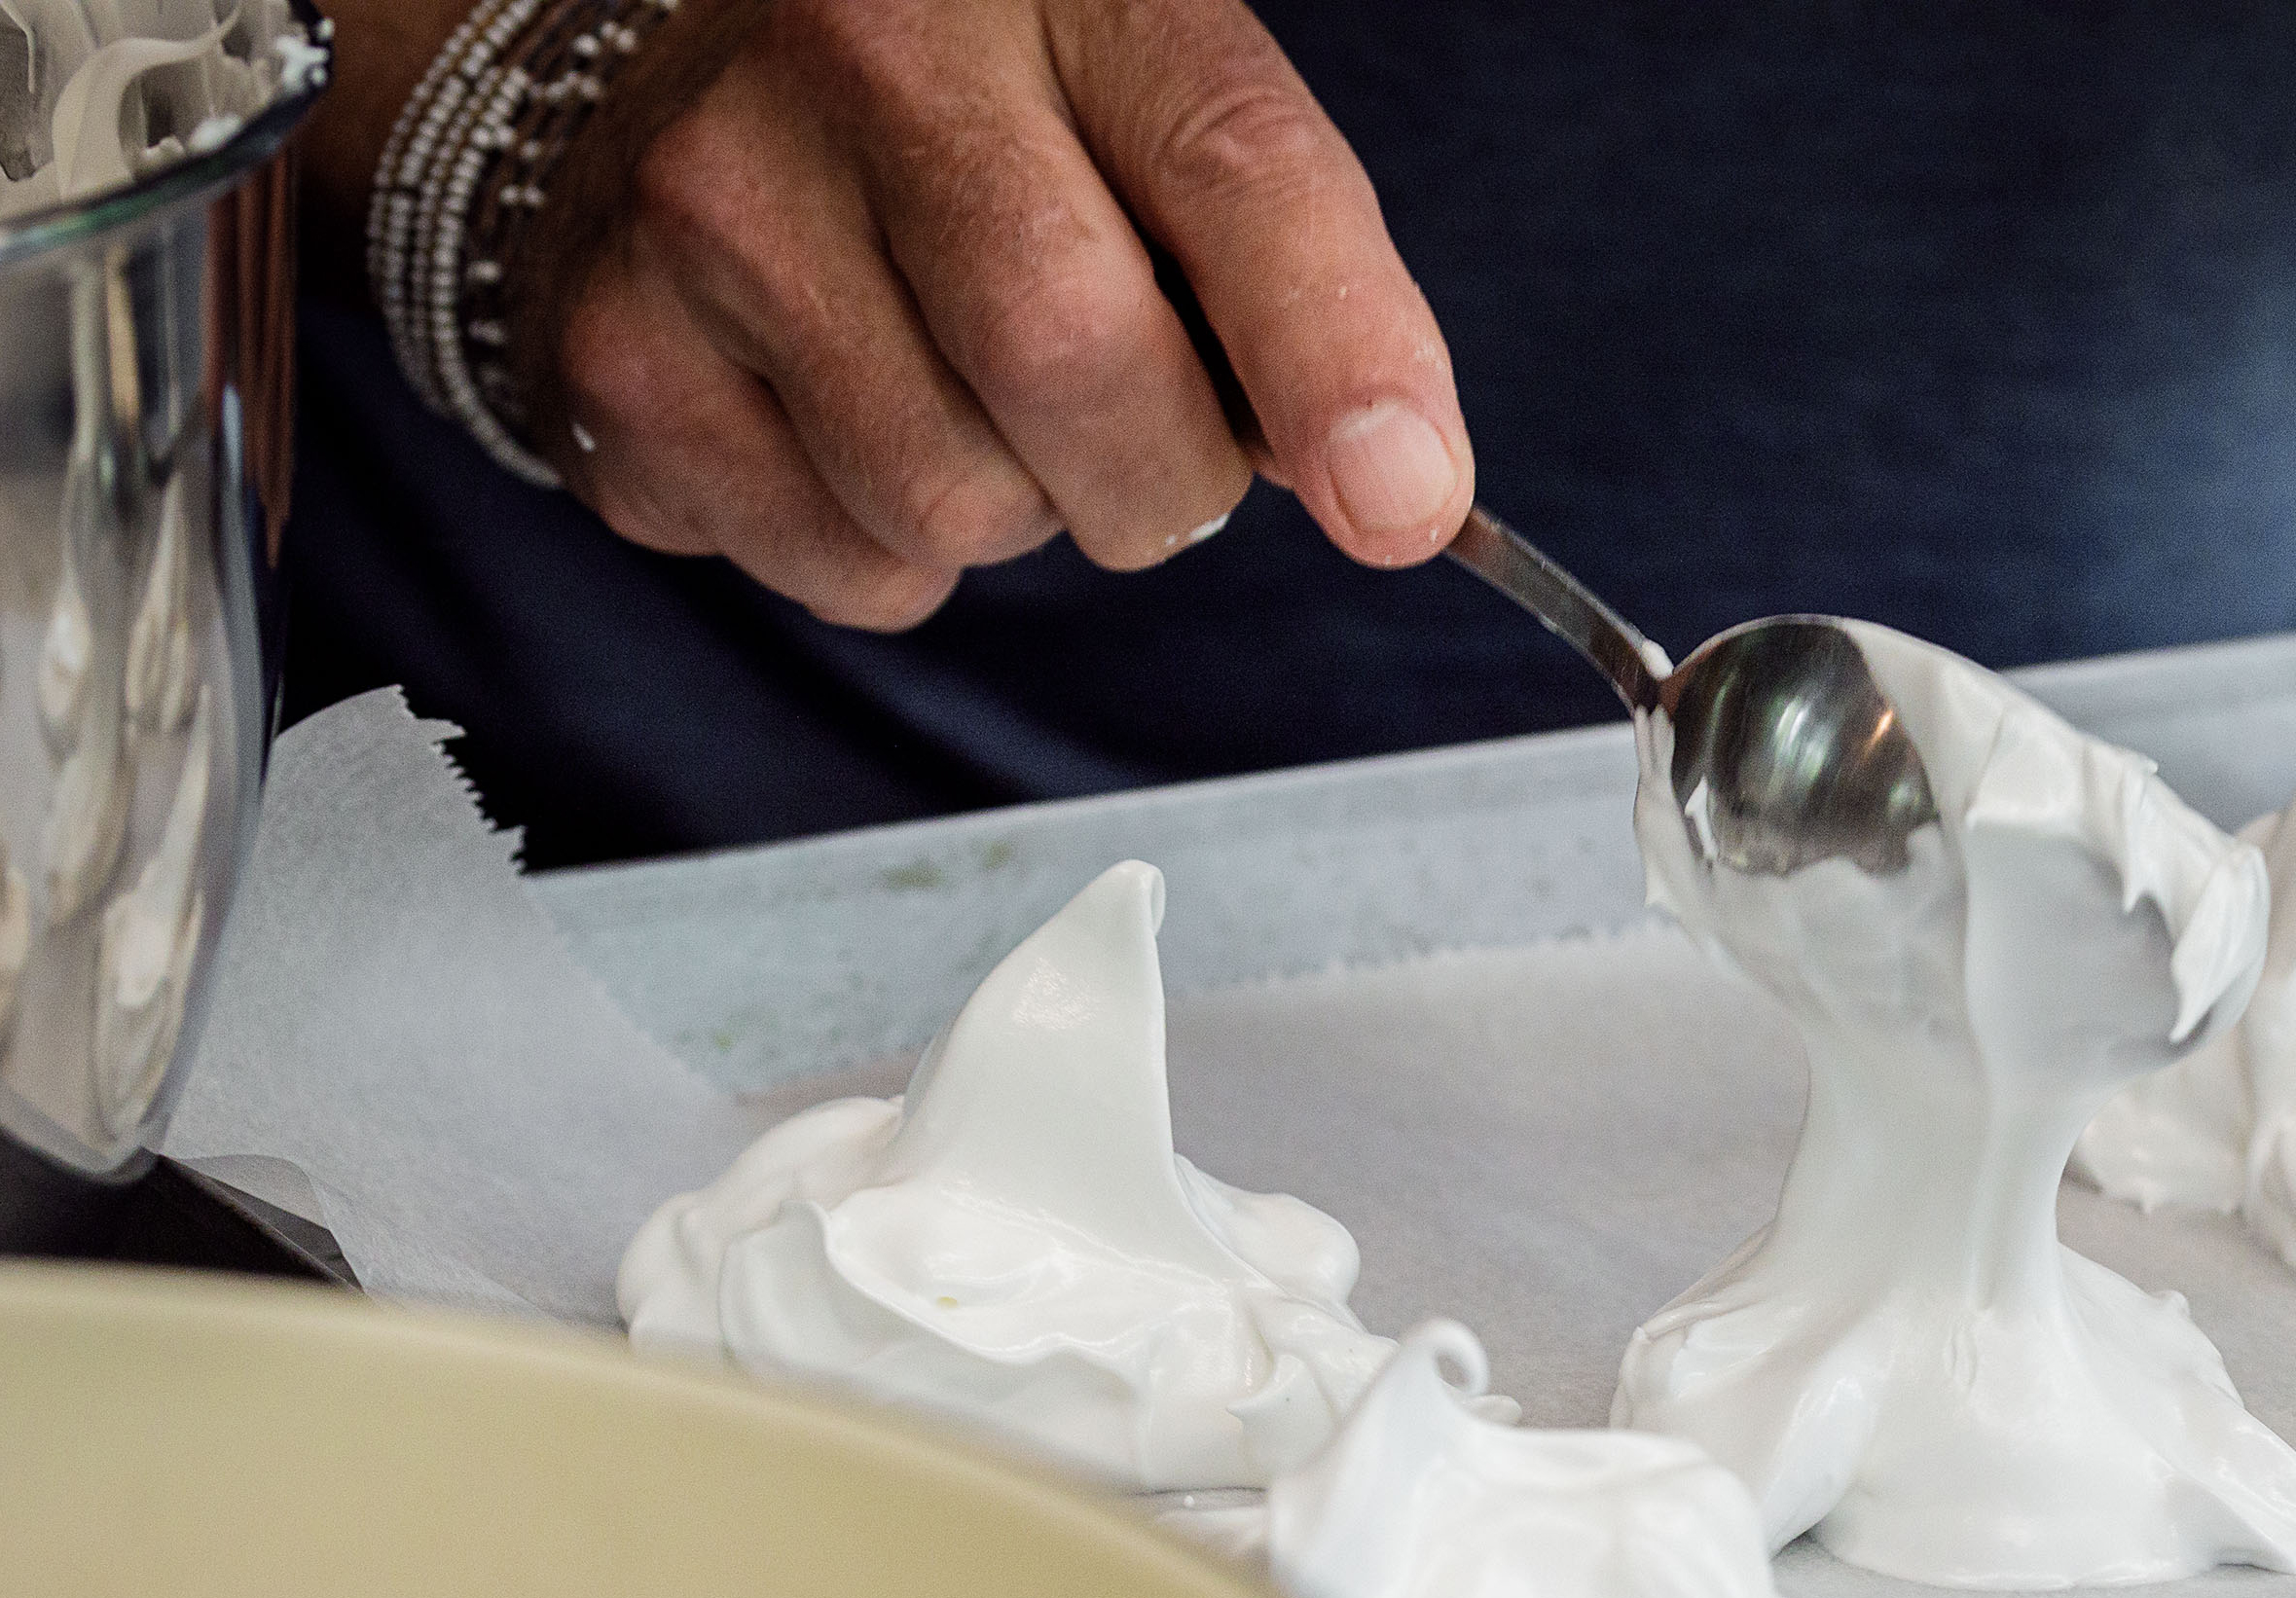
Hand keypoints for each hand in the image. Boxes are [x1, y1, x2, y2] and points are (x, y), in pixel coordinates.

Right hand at [380, 0, 1473, 628]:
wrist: (641, 42)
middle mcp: (856, 63)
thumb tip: (1389, 485)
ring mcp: (708, 212)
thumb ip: (1276, 255)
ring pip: (959, 511)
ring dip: (1014, 509)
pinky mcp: (615, 361)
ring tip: (955, 379)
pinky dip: (886, 549)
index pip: (1231, 170)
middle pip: (1082, 373)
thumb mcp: (1136, 82)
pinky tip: (848, 413)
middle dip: (1159, 464)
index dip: (1334, 352)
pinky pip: (843, 571)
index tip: (1404, 502)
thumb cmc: (952, 85)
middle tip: (1133, 413)